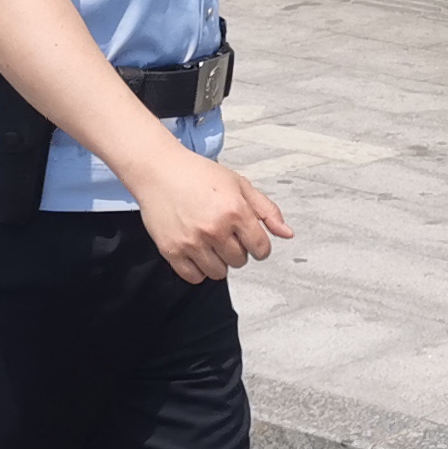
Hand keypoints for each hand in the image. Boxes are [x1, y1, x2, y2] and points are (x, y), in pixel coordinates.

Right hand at [133, 148, 292, 283]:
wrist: (159, 171)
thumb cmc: (199, 175)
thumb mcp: (240, 185)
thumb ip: (267, 211)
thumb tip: (287, 234)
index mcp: (235, 211)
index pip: (261, 248)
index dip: (259, 246)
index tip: (250, 241)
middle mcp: (215, 229)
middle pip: (240, 261)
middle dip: (237, 250)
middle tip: (225, 234)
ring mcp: (192, 242)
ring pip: (218, 273)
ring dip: (219, 262)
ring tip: (210, 242)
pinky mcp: (171, 251)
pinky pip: (194, 277)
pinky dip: (198, 269)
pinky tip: (197, 251)